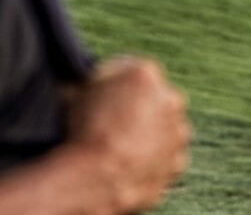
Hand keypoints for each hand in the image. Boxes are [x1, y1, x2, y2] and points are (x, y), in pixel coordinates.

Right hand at [63, 56, 190, 212]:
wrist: (95, 177)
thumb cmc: (81, 133)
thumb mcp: (72, 93)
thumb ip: (83, 82)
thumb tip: (75, 82)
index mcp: (145, 73)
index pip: (129, 72)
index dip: (112, 86)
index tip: (100, 100)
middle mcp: (170, 98)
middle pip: (153, 98)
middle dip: (137, 107)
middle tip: (111, 124)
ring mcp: (178, 131)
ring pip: (164, 127)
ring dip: (149, 133)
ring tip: (119, 148)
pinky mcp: (179, 160)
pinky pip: (166, 157)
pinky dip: (153, 160)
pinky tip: (130, 165)